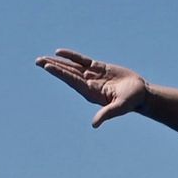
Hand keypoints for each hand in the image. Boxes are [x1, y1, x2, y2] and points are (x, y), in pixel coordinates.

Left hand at [35, 50, 149, 125]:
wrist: (140, 93)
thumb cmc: (131, 101)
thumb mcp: (119, 107)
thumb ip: (107, 113)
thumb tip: (94, 124)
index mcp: (90, 92)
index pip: (71, 80)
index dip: (60, 72)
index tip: (47, 66)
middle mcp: (87, 84)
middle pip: (67, 73)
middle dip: (52, 67)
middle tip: (37, 61)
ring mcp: (92, 76)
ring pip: (71, 66)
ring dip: (58, 62)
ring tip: (43, 58)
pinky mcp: (98, 68)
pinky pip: (82, 60)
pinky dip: (71, 56)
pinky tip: (60, 53)